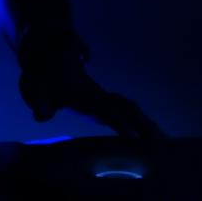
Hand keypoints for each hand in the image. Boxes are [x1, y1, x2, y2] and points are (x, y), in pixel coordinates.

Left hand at [20, 66, 165, 140]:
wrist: (49, 57)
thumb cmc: (43, 78)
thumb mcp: (36, 88)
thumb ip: (40, 101)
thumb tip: (41, 116)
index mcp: (84, 95)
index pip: (106, 109)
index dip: (118, 121)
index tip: (133, 136)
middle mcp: (98, 96)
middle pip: (126, 108)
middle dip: (143, 124)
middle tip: (162, 143)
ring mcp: (103, 98)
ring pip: (130, 108)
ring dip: (146, 123)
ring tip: (164, 142)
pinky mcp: (104, 103)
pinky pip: (127, 111)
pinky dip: (141, 122)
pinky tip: (153, 135)